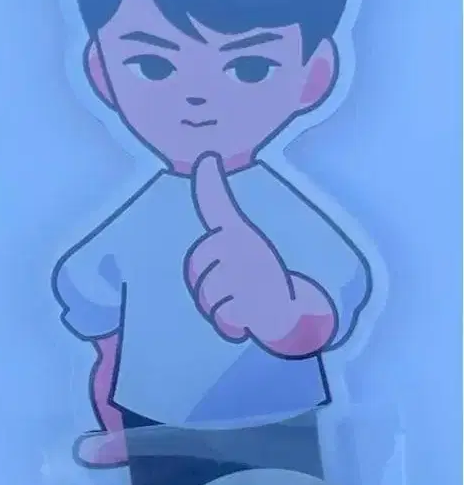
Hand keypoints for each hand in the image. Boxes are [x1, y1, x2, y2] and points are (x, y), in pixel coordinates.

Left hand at [183, 153, 334, 353]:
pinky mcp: (257, 301)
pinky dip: (230, 325)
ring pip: (206, 296)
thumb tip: (206, 160)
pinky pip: (222, 317)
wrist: (289, 312)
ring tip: (241, 301)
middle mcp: (246, 246)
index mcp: (236, 233)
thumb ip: (215, 207)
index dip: (209, 183)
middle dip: (206, 288)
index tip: (208, 159)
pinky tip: (247, 317)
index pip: (218, 205)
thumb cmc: (254, 275)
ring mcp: (252, 273)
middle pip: (195, 271)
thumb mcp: (234, 241)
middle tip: (234, 288)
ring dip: (218, 308)